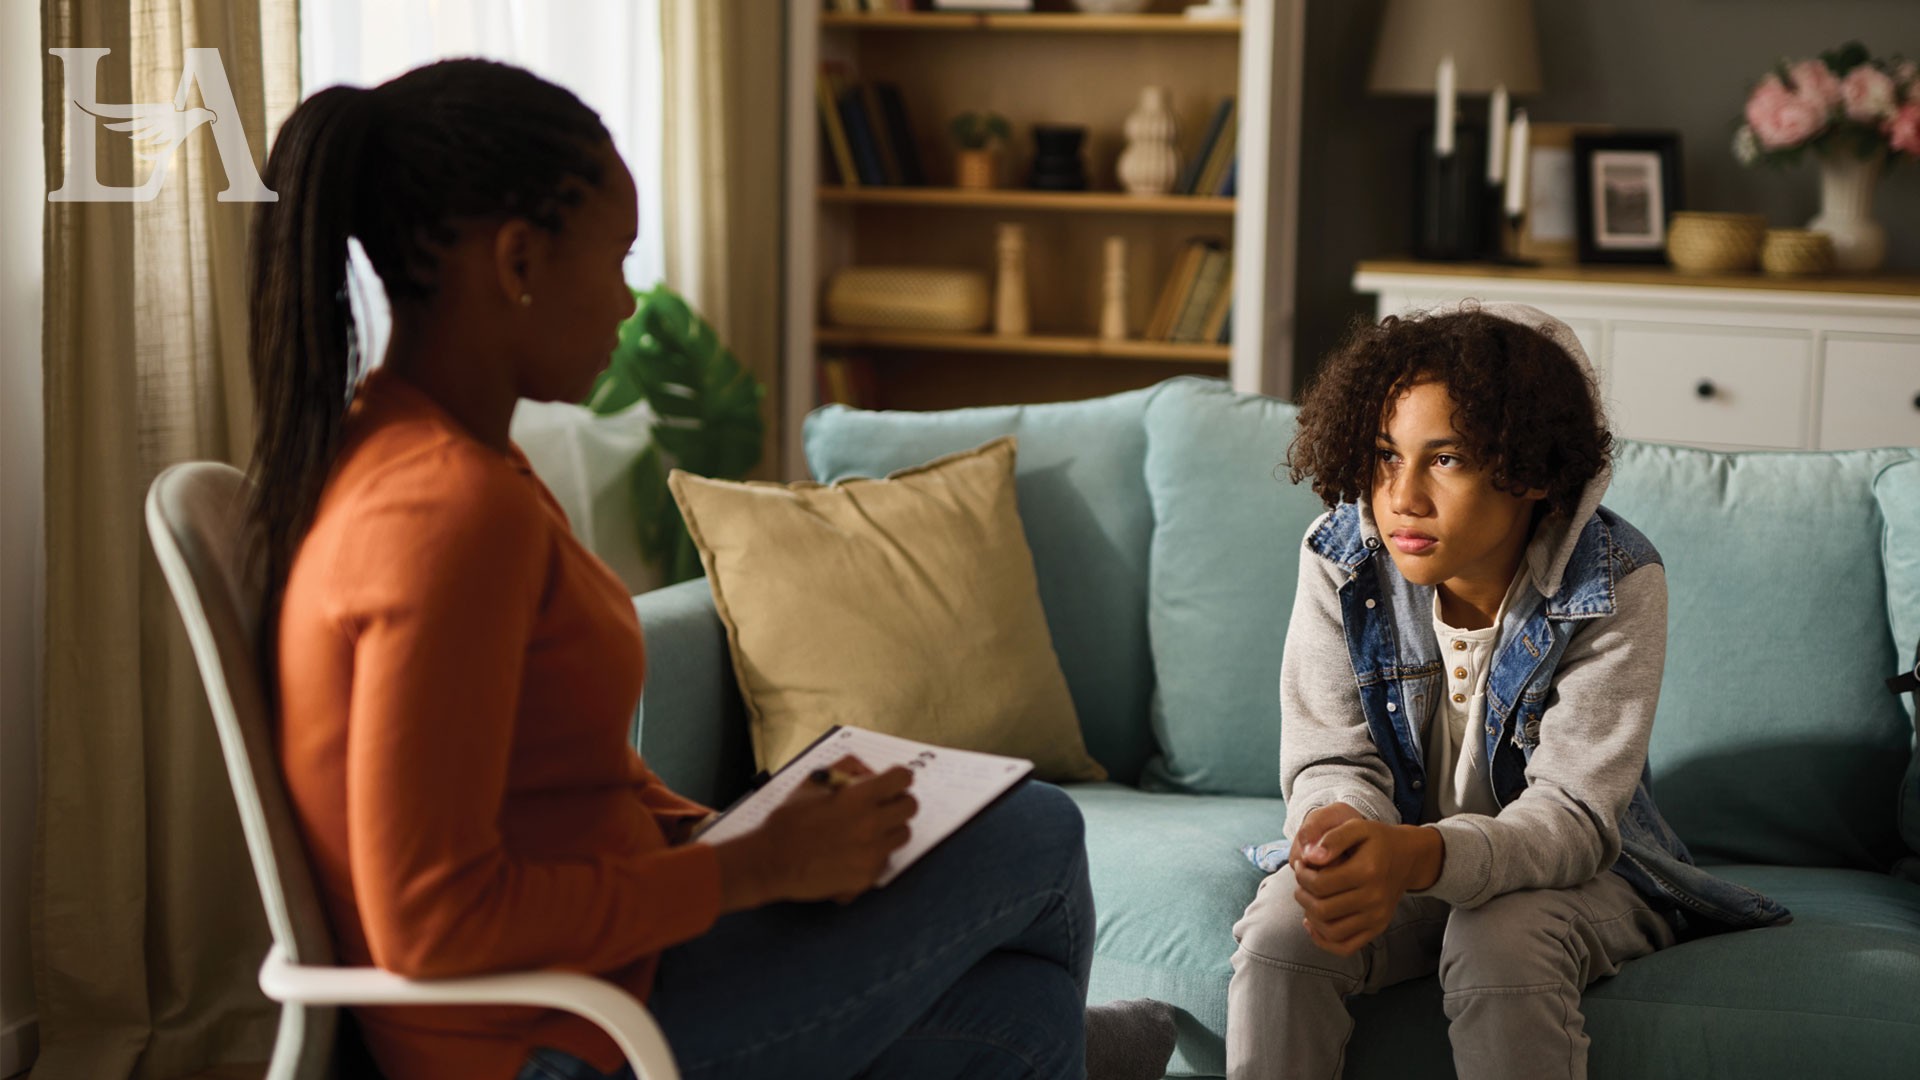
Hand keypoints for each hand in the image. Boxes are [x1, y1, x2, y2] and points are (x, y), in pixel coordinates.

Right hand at [711, 755, 917, 910]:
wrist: (772, 862)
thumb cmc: (789, 820)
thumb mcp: (813, 782)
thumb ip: (845, 768)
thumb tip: (868, 772)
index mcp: (860, 797)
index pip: (903, 778)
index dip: (897, 778)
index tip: (890, 783)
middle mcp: (872, 824)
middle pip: (910, 807)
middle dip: (897, 802)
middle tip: (881, 806)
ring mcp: (872, 853)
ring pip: (903, 834)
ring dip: (890, 829)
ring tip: (866, 831)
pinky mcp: (867, 876)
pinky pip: (885, 860)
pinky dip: (874, 855)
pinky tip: (852, 853)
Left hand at [1290, 809, 1442, 957]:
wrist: (1408, 858)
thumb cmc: (1378, 841)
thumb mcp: (1357, 827)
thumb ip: (1332, 839)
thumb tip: (1309, 857)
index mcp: (1367, 871)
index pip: (1319, 884)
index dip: (1301, 875)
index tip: (1301, 864)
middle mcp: (1374, 898)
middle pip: (1322, 909)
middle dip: (1302, 895)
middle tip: (1302, 882)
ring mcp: (1377, 917)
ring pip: (1331, 931)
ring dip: (1310, 917)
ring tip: (1308, 899)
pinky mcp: (1377, 928)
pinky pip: (1346, 946)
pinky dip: (1324, 941)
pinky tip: (1314, 923)